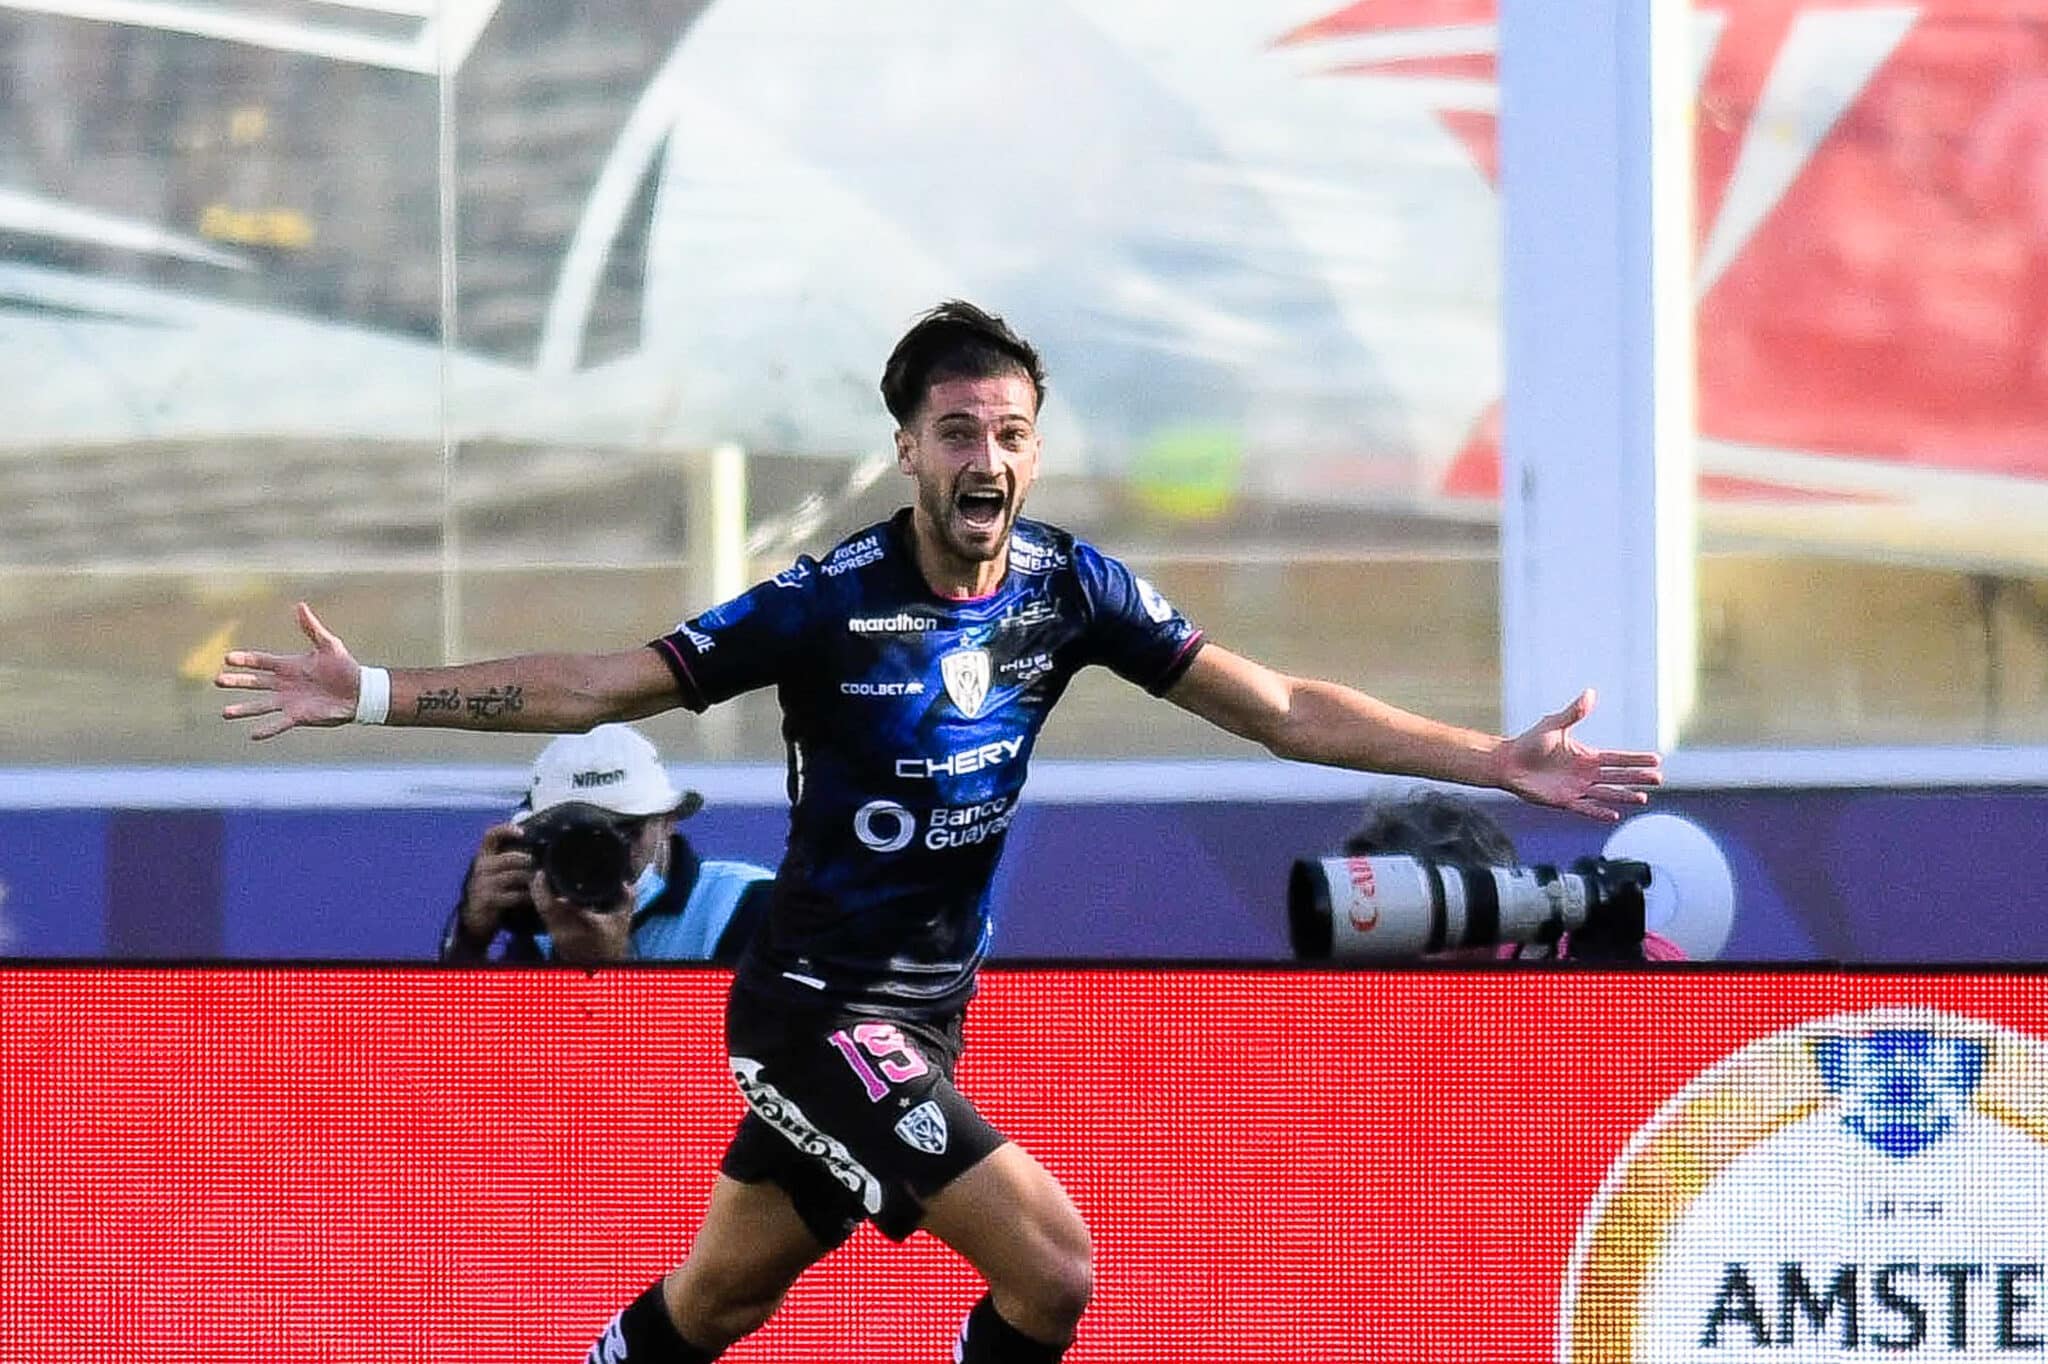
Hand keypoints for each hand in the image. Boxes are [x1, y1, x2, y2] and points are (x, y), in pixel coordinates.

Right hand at [215, 602, 362, 739]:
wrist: (359, 692)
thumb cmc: (345, 667)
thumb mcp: (329, 645)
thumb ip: (312, 628)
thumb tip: (300, 605)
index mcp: (288, 666)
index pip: (260, 662)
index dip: (245, 660)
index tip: (228, 658)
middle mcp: (283, 684)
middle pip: (254, 683)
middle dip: (237, 682)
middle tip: (218, 681)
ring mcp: (289, 701)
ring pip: (261, 705)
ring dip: (244, 709)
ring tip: (225, 713)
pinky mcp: (298, 716)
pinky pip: (279, 724)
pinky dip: (267, 729)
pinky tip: (253, 734)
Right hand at [457, 823, 535, 945]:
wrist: (474, 916)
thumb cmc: (490, 888)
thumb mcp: (494, 869)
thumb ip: (509, 857)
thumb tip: (536, 845)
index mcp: (484, 855)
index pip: (491, 835)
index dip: (506, 829)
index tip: (522, 832)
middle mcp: (482, 866)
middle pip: (510, 857)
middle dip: (529, 860)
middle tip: (542, 865)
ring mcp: (484, 883)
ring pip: (515, 875)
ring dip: (532, 878)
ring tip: (542, 881)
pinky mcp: (489, 899)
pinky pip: (514, 895)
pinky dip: (527, 896)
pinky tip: (534, 897)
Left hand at [530, 870, 634, 965]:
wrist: (602, 970)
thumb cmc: (613, 945)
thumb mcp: (623, 919)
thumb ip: (626, 898)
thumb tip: (624, 881)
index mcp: (585, 924)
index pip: (559, 904)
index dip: (547, 888)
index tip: (545, 872)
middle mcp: (567, 931)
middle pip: (543, 906)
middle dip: (538, 887)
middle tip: (540, 872)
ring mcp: (558, 936)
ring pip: (541, 911)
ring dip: (538, 895)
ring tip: (540, 879)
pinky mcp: (553, 939)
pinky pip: (543, 917)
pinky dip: (542, 904)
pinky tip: (544, 894)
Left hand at [1494, 689, 1662, 821]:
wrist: (1508, 762)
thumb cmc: (1530, 743)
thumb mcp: (1554, 725)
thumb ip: (1573, 713)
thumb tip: (1590, 693)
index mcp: (1586, 756)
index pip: (1617, 758)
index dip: (1636, 759)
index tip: (1656, 759)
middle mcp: (1585, 774)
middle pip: (1617, 776)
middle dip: (1637, 778)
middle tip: (1659, 778)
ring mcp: (1576, 788)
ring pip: (1606, 793)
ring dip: (1624, 795)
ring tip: (1643, 798)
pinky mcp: (1564, 801)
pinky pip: (1585, 808)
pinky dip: (1599, 812)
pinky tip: (1614, 814)